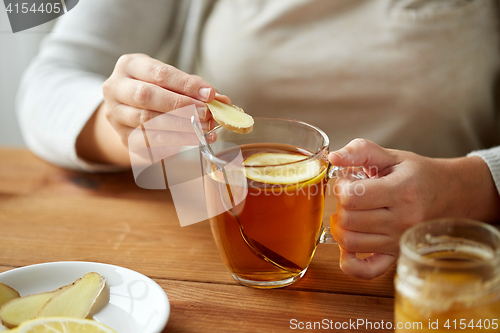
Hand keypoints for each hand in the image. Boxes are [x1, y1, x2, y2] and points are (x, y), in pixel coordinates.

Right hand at [77, 53, 229, 164]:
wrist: (131, 111)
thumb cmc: (157, 90)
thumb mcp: (172, 81)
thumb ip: (194, 88)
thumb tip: (221, 100)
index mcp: (129, 65)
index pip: (159, 73)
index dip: (186, 85)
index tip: (210, 94)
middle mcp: (115, 88)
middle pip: (147, 96)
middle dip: (182, 106)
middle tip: (207, 114)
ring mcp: (115, 114)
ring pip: (146, 120)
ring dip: (180, 126)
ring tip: (204, 129)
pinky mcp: (122, 137)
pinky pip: (147, 141)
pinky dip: (173, 141)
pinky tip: (193, 140)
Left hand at [328, 139, 499, 279]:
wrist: (451, 194)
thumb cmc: (418, 174)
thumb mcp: (392, 155)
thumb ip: (360, 151)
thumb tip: (333, 158)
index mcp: (401, 191)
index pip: (352, 197)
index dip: (342, 188)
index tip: (349, 182)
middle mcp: (402, 220)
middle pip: (348, 219)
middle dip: (341, 206)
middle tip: (351, 197)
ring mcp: (399, 241)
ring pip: (351, 242)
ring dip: (342, 227)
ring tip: (352, 214)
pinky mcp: (395, 256)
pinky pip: (366, 271)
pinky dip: (349, 262)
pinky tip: (348, 246)